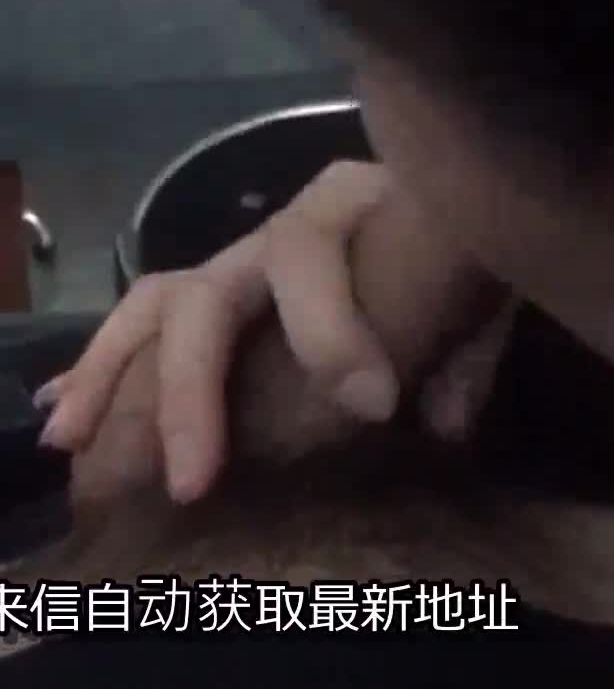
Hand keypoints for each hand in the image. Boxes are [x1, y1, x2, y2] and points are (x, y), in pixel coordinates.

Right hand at [36, 161, 511, 502]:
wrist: (449, 215)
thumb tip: (438, 420)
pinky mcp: (215, 297)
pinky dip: (105, 369)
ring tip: (70, 438)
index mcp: (339, 209)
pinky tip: (66, 416)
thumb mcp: (472, 292)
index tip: (372, 404)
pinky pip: (147, 325)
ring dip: (108, 374)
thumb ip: (462, 351)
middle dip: (190, 386)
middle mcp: (275, 231)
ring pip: (154, 304)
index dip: (328, 329)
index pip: (307, 254)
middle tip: (191, 479)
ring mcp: (238, 262)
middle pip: (205, 290)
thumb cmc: (456, 250)